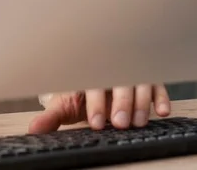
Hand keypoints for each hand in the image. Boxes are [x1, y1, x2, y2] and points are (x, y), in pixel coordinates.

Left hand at [28, 85, 170, 132]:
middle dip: (120, 103)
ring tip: (138, 123)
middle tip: (119, 124)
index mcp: (88, 71)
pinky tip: (162, 111)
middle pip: (118, 81)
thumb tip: (34, 129)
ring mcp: (131, 71)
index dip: (95, 103)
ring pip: (140, 82)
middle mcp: (111, 68)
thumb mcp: (66, 105)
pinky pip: (158, 84)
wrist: (95, 82)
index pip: (92, 83)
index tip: (95, 122)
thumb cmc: (81, 93)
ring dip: (141, 102)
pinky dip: (161, 97)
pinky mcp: (148, 78)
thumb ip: (51, 117)